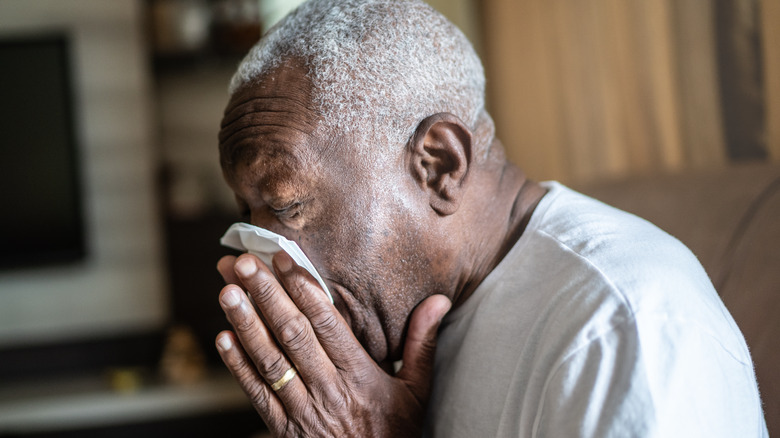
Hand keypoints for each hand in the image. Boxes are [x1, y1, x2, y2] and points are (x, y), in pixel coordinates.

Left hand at [215, 252, 451, 436]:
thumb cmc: (395, 432)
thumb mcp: (417, 390)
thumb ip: (422, 343)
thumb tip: (438, 301)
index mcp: (360, 375)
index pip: (327, 323)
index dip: (304, 288)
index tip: (284, 259)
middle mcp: (329, 389)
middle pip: (293, 334)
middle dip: (266, 295)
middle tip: (243, 263)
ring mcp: (303, 410)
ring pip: (269, 360)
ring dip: (245, 324)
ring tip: (227, 292)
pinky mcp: (285, 428)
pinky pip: (257, 394)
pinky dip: (237, 366)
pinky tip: (224, 337)